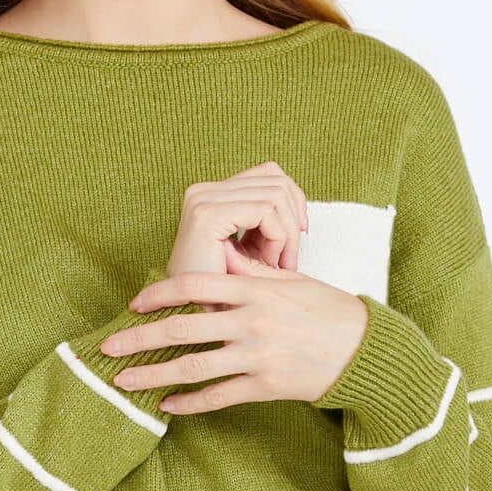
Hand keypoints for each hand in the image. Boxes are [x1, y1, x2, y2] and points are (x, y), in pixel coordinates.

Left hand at [100, 247, 370, 412]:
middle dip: (139, 338)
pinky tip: (167, 405)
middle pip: (182, 328)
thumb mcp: (291, 281)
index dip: (158, 293)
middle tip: (107, 346)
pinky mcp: (265, 386)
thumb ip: (250, 273)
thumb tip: (217, 255)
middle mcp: (252, 322)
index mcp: (255, 290)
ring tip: (123, 381)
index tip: (134, 304)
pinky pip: (218, 397)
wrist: (365, 351)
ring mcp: (257, 356)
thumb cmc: (328, 311)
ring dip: (153, 375)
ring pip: (193, 367)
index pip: (194, 285)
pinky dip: (190, 403)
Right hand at [165, 161, 308, 301]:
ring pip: (276, 194)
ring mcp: (202, 199)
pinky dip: (278, 237)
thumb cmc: (222, 292)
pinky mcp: (207, 214)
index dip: (294, 200)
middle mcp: (203, 190)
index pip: (269, 173)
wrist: (191, 317)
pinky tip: (268, 262)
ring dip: (288, 232)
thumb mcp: (249, 250)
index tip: (300, 232)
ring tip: (277, 263)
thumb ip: (269, 221)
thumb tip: (300, 204)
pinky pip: (265, 211)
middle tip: (290, 256)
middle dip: (295, 218)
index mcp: (211, 194)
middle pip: (276, 179)